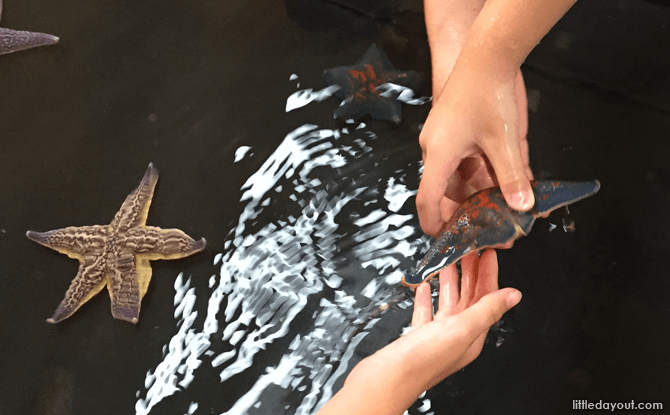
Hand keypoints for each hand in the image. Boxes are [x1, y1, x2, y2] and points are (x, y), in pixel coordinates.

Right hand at [318, 250, 520, 414]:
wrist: (389, 376)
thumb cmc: (424, 358)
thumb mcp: (462, 328)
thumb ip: (488, 309)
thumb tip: (514, 295)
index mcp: (472, 335)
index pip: (487, 298)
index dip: (489, 274)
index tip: (489, 253)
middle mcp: (457, 336)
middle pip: (468, 298)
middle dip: (470, 272)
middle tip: (469, 250)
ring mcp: (437, 336)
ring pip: (448, 302)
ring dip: (449, 280)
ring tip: (449, 261)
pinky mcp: (417, 336)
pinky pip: (426, 312)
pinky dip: (427, 297)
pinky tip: (424, 286)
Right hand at [417, 65, 533, 236]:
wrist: (487, 56)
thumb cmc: (488, 93)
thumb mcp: (504, 140)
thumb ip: (512, 175)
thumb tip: (522, 206)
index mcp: (439, 153)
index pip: (427, 199)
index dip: (433, 223)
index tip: (444, 240)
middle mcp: (436, 148)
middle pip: (446, 189)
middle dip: (467, 209)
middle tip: (489, 227)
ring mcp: (444, 139)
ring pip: (458, 176)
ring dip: (478, 190)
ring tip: (503, 206)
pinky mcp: (454, 131)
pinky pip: (466, 160)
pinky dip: (483, 172)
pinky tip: (505, 181)